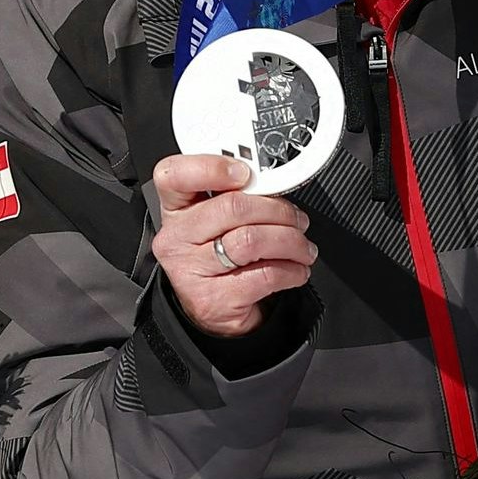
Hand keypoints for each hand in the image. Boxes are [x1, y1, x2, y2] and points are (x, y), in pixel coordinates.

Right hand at [153, 153, 313, 338]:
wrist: (213, 311)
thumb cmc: (220, 259)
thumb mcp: (215, 223)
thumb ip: (234, 196)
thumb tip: (270, 185)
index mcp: (176, 209)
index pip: (175, 175)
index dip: (211, 168)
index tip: (244, 173)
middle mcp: (177, 238)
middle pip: (231, 206)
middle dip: (278, 211)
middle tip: (296, 219)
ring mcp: (191, 271)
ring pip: (252, 240)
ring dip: (291, 242)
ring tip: (302, 247)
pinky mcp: (214, 300)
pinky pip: (265, 275)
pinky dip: (292, 271)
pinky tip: (296, 270)